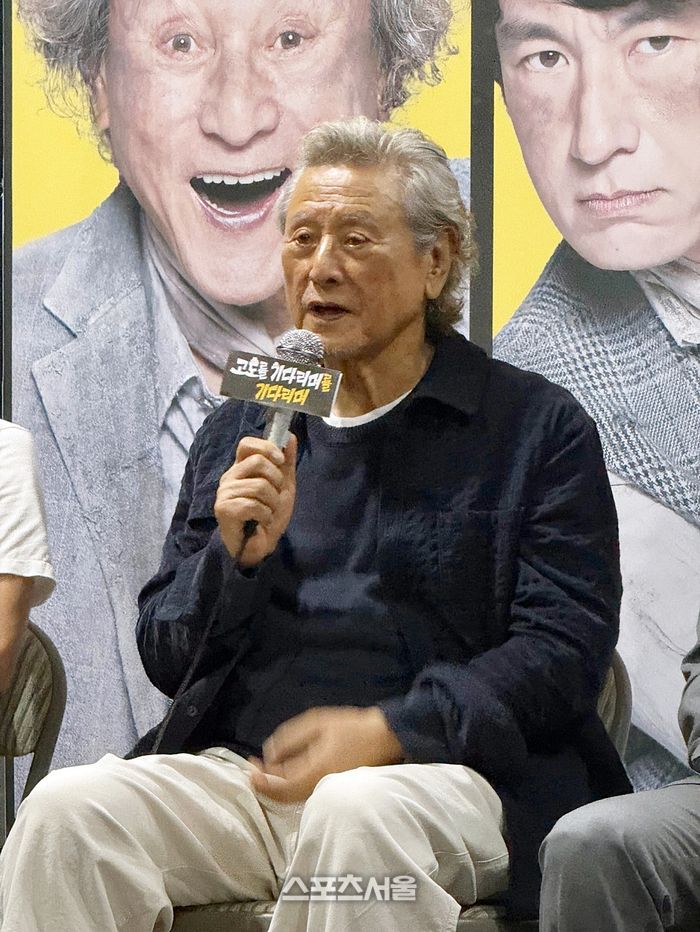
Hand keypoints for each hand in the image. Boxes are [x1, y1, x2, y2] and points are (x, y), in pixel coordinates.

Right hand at [214, 434, 296, 566]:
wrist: (260, 547)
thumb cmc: (268, 516)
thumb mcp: (284, 486)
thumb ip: (286, 462)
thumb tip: (291, 436)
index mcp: (241, 469)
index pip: (246, 444)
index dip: (266, 448)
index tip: (280, 461)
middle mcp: (229, 477)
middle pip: (257, 462)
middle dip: (276, 480)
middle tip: (275, 496)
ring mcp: (224, 493)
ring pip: (259, 486)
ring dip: (272, 503)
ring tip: (268, 512)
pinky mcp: (223, 509)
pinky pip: (252, 504)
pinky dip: (265, 515)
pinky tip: (261, 521)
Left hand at [248, 706, 404, 802]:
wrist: (382, 737)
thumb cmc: (351, 727)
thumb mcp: (317, 723)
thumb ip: (289, 737)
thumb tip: (269, 754)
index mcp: (315, 771)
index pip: (280, 787)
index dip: (261, 780)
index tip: (250, 766)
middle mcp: (318, 786)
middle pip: (283, 798)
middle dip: (264, 783)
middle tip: (253, 766)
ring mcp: (325, 790)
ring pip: (292, 799)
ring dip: (275, 786)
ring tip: (264, 767)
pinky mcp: (329, 788)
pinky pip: (302, 794)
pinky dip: (287, 786)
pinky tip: (283, 770)